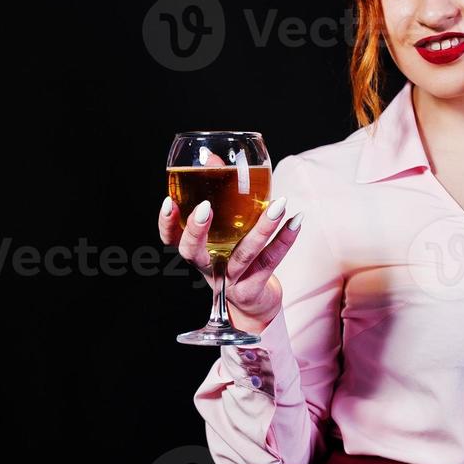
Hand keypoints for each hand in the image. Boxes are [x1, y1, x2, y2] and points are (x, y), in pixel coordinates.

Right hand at [158, 156, 302, 331]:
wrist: (253, 306)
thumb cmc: (234, 257)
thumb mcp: (222, 230)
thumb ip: (215, 192)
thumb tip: (209, 157)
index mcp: (197, 251)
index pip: (171, 238)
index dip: (166, 222)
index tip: (169, 201)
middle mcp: (209, 267)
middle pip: (193, 252)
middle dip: (196, 230)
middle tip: (205, 208)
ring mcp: (230, 280)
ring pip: (243, 254)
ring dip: (261, 228)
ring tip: (279, 204)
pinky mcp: (253, 288)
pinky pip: (271, 262)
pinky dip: (285, 240)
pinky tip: (296, 220)